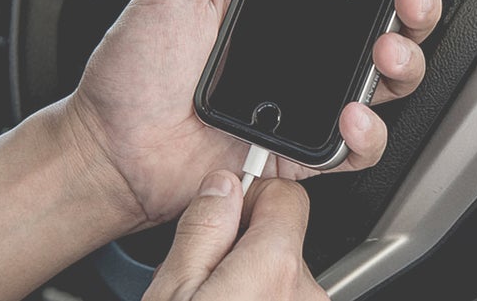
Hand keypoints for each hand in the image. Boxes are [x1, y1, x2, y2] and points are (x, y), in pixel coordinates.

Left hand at [66, 0, 450, 224]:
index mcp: (280, 16)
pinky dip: (367, 134)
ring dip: (402, 63)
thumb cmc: (133, 75)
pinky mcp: (302, 151)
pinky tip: (350, 112)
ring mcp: (308, 105)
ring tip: (384, 49)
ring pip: (384, 85)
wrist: (111, 149)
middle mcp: (304, 59)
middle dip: (415, 9)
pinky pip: (355, 147)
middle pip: (386, 31)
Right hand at [143, 171, 325, 300]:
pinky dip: (261, 297)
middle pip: (282, 233)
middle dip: (245, 241)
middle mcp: (305, 291)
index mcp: (274, 267)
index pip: (284, 193)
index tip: (221, 214)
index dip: (248, 198)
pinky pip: (286, 297)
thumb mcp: (172, 291)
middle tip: (204, 272)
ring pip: (282, 269)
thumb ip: (202, 230)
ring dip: (252, 276)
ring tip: (213, 297)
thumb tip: (221, 187)